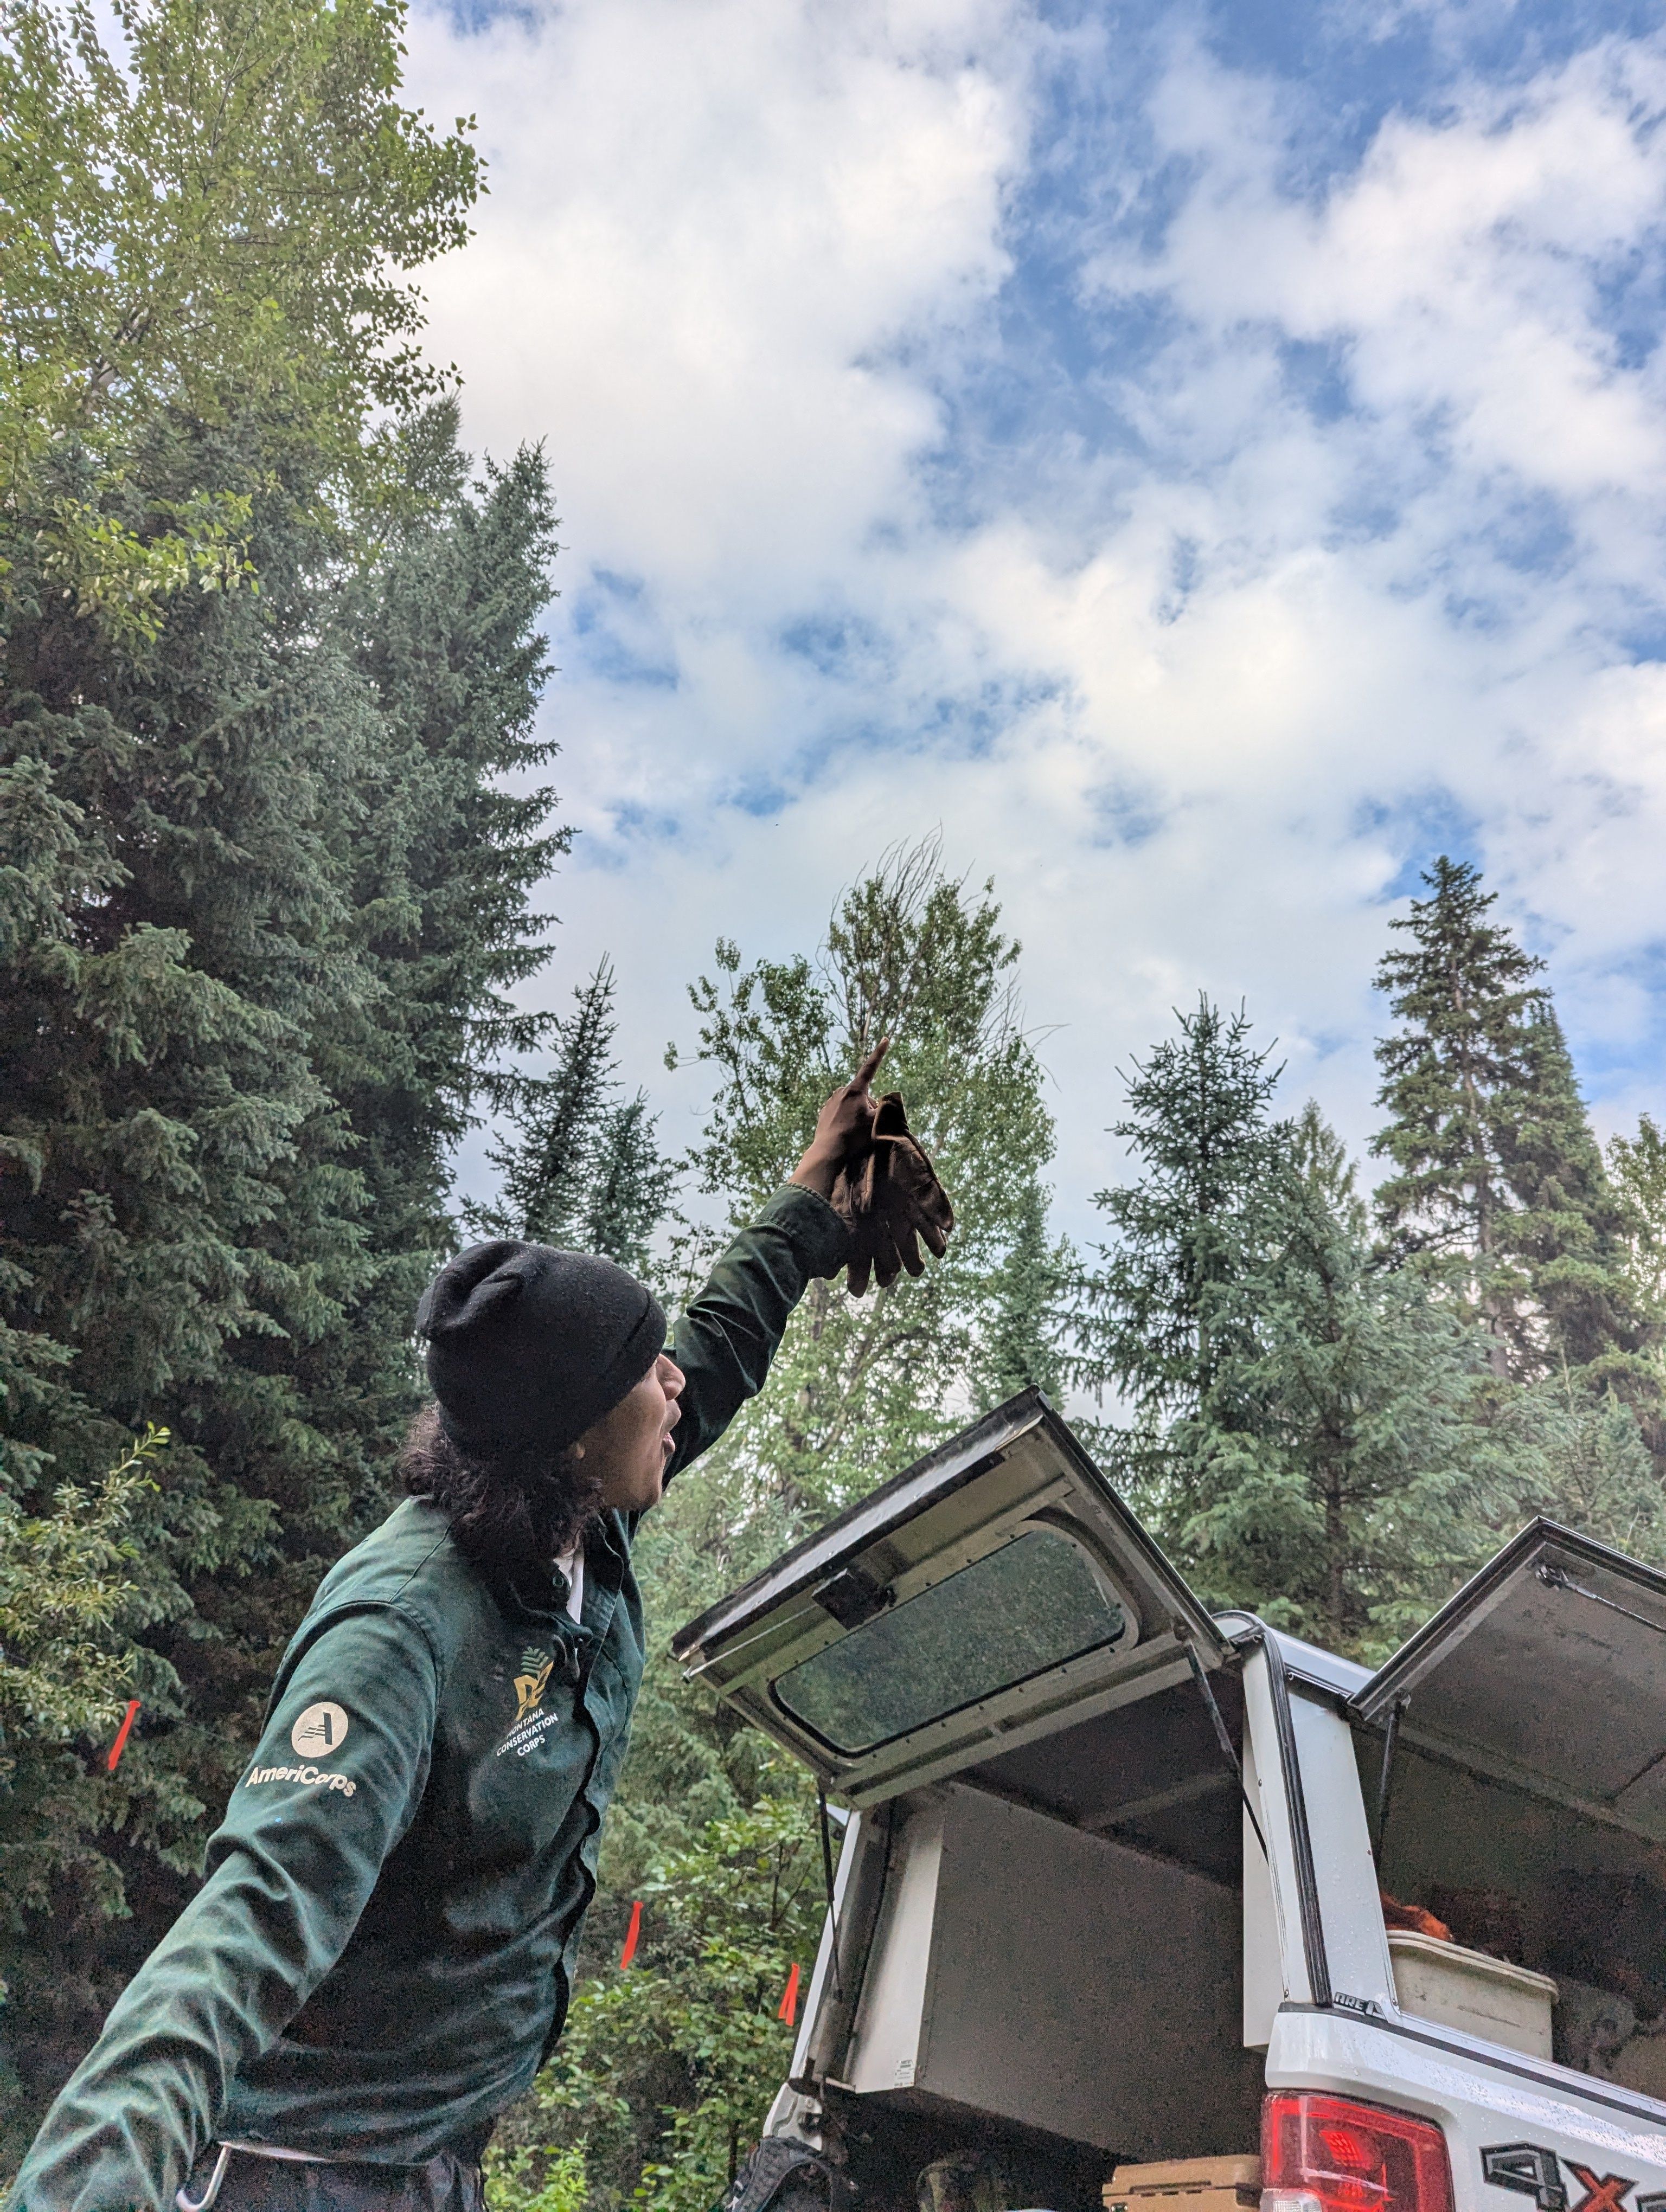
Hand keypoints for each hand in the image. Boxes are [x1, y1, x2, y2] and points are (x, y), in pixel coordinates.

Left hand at [790, 1039, 889, 1199]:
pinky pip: (840, 1111)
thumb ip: (887, 1108)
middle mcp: (840, 1092)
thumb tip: (889, 1101)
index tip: (885, 1039)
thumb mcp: (878, 1121)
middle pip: (863, 1093)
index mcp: (855, 1090)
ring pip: (851, 1103)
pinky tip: (845, 1132)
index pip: (870, 1068)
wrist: (828, 1152)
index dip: (880, 1053)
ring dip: (857, 1112)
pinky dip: (846, 1118)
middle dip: (869, 1104)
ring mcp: (830, 1102)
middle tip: (870, 1124)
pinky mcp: (823, 1113)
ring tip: (856, 1131)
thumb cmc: (855, 1136)